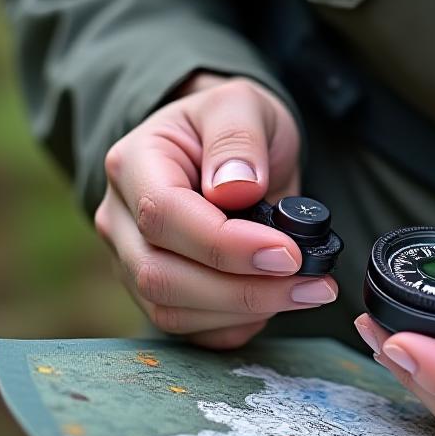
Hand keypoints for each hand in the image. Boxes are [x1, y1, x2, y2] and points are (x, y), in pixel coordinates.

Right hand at [95, 73, 336, 348]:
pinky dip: (237, 325)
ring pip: (173, 311)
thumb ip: (238, 139)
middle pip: (161, 275)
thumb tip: (237, 188)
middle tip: (313, 283)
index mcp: (133, 164)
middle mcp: (121, 218)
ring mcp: (132, 261)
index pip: (164, 215)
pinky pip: (191, 330)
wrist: (228, 149)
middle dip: (244, 290)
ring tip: (309, 290)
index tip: (288, 252)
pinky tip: (277, 301)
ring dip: (247, 311)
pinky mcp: (159, 293)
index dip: (226, 244)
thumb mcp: (243, 105)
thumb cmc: (232, 123)